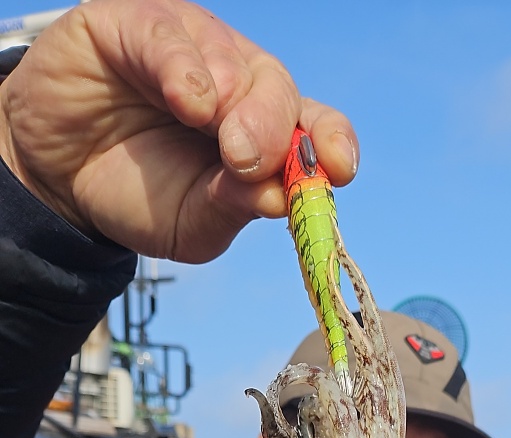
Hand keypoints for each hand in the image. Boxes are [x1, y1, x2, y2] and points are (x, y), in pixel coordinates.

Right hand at [0, 0, 357, 261]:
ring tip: (215, 135)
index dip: (331, 140)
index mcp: (259, 133)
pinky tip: (188, 101)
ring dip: (234, 100)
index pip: (312, 126)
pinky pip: (171, 35)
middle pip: (278, 89)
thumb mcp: (192, 224)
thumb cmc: (135, 197)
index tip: (339, 168)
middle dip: (273, 127)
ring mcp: (188, 49)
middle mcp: (233, 82)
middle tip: (247, 161)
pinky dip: (187, 69)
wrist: (56, 182)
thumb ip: (234, 210)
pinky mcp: (135, 26)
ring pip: (233, 58)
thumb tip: (279, 198)